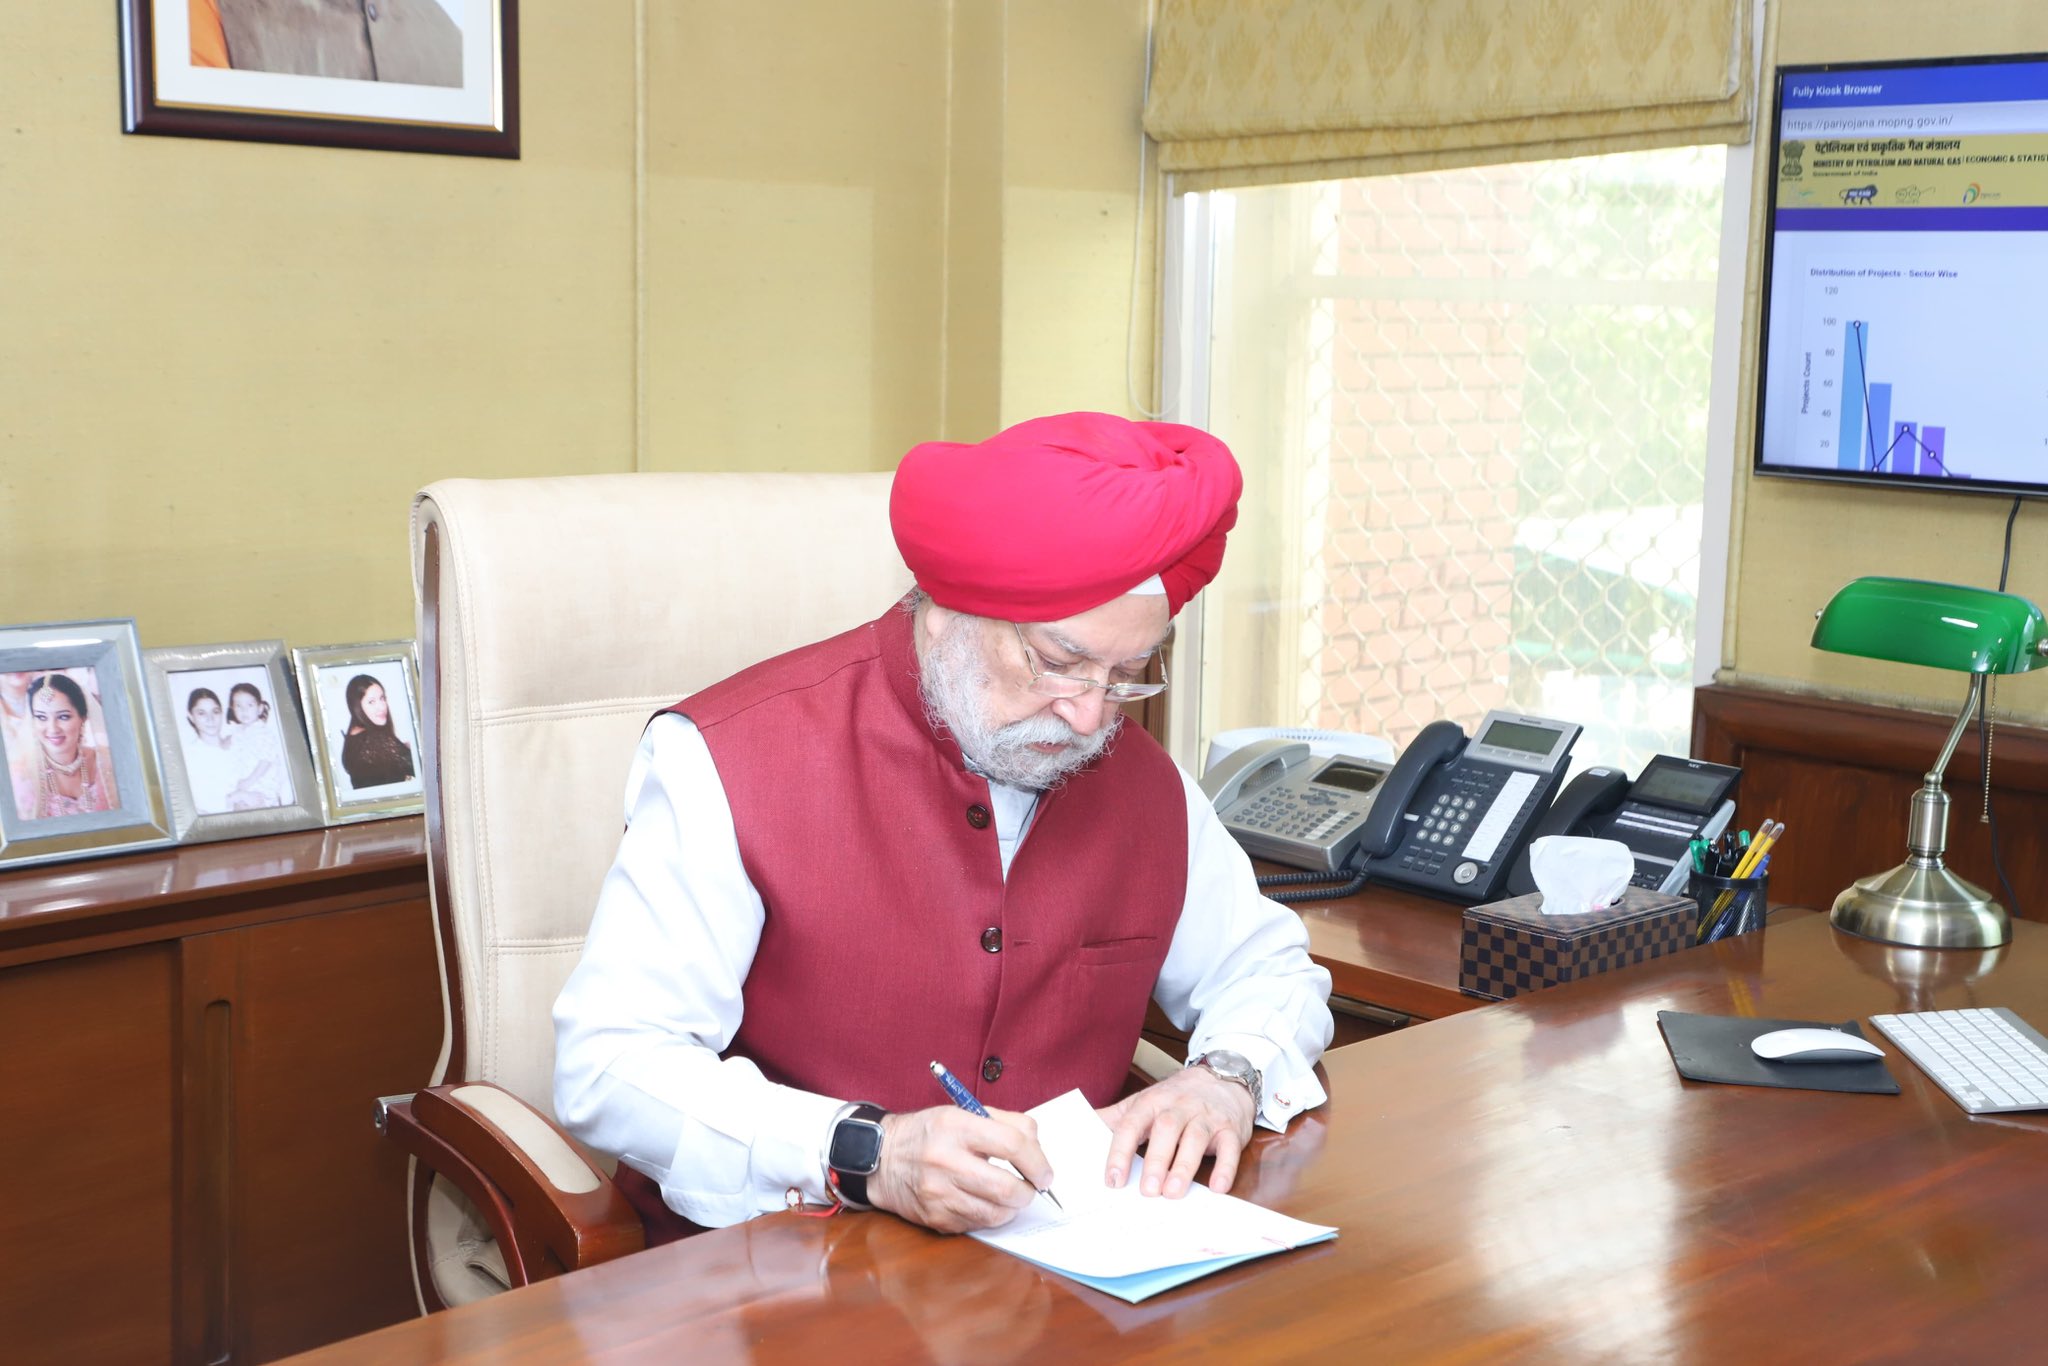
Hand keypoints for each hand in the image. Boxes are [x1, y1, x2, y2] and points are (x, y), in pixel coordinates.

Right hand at [867, 1106, 1054, 1233]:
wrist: (883, 1158)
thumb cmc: (931, 1133)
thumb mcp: (964, 1112)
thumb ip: (1007, 1123)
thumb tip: (1038, 1149)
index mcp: (956, 1126)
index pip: (1012, 1145)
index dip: (1037, 1162)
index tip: (1045, 1173)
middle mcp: (945, 1160)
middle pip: (1006, 1188)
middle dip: (1028, 1192)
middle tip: (1031, 1188)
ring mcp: (938, 1193)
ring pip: (995, 1213)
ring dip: (1012, 1207)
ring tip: (1009, 1195)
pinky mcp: (935, 1218)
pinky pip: (978, 1224)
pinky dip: (990, 1215)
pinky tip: (985, 1202)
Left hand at [1098, 1066, 1254, 1197]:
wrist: (1221, 1076)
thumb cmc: (1176, 1097)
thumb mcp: (1143, 1102)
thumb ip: (1115, 1118)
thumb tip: (1082, 1127)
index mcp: (1151, 1103)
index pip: (1132, 1125)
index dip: (1120, 1152)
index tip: (1113, 1180)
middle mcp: (1179, 1106)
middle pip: (1165, 1129)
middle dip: (1155, 1160)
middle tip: (1147, 1191)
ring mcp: (1206, 1116)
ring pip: (1196, 1137)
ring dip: (1184, 1166)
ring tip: (1173, 1193)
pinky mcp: (1230, 1128)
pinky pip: (1230, 1147)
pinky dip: (1225, 1167)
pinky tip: (1217, 1188)